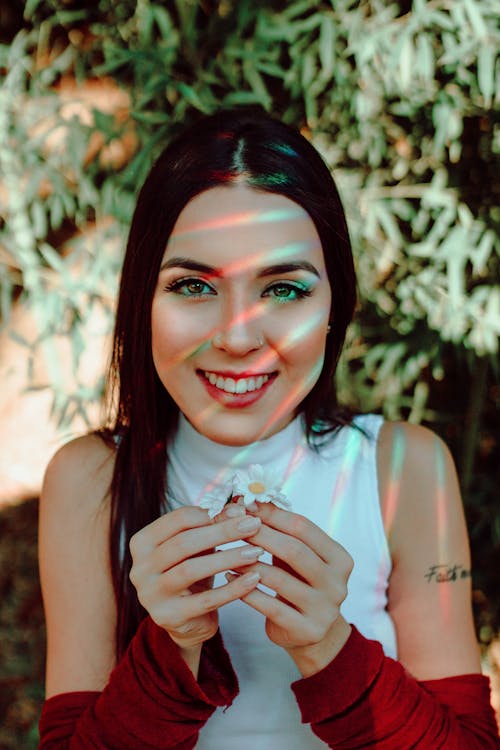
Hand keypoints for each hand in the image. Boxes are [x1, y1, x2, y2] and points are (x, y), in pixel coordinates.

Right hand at [129, 505, 262, 651]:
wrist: (187, 620)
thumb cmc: (193, 572)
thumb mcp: (199, 547)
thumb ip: (214, 525)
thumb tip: (239, 506)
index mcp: (142, 542)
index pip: (178, 520)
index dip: (211, 514)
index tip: (241, 511)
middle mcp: (139, 568)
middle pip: (184, 543)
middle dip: (222, 532)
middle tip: (252, 526)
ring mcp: (150, 594)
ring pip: (191, 570)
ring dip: (228, 558)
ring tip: (256, 551)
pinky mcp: (168, 617)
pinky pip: (205, 601)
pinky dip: (232, 589)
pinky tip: (253, 578)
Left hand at [227, 502, 353, 675]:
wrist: (311, 632)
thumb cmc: (300, 582)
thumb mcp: (299, 556)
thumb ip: (282, 531)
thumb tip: (250, 499)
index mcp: (340, 558)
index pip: (303, 527)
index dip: (273, 514)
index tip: (247, 504)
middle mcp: (337, 583)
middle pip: (293, 550)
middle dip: (260, 534)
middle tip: (233, 525)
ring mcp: (324, 609)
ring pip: (279, 579)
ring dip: (248, 562)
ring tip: (226, 552)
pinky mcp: (305, 629)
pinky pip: (269, 606)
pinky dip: (246, 590)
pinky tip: (228, 577)